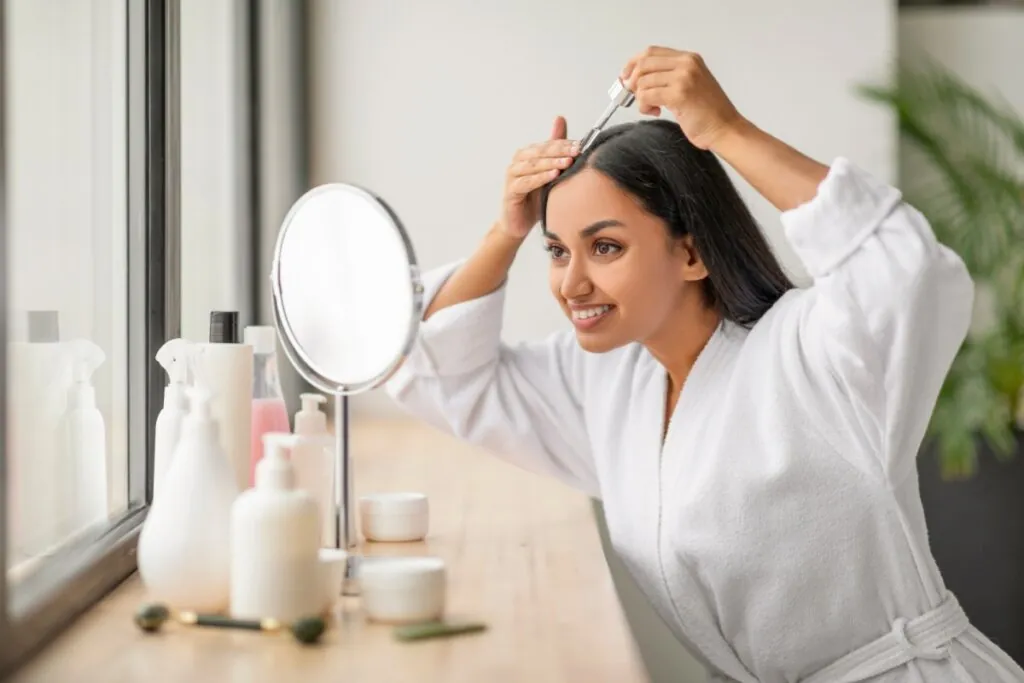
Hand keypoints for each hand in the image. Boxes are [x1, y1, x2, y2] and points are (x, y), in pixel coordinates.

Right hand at [500, 116, 579, 238]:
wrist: (519, 223)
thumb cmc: (536, 198)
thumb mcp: (551, 176)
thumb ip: (558, 156)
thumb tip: (571, 134)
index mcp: (528, 154)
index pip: (548, 144)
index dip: (564, 143)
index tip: (581, 144)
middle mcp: (518, 161)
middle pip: (540, 151)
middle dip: (560, 150)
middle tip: (576, 150)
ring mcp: (512, 175)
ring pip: (533, 164)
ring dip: (551, 162)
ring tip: (568, 162)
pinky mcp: (510, 190)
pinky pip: (526, 182)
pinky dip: (541, 178)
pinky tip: (554, 175)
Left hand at [621, 46, 744, 150]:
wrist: (725, 129)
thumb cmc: (708, 113)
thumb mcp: (689, 85)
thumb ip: (668, 76)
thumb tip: (635, 78)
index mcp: (689, 58)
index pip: (651, 52)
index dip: (633, 63)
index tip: (625, 76)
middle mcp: (686, 63)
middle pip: (644, 64)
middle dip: (633, 82)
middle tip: (635, 97)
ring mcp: (684, 77)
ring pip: (643, 82)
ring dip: (641, 99)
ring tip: (652, 108)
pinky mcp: (679, 94)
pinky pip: (646, 96)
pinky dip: (644, 106)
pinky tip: (655, 112)